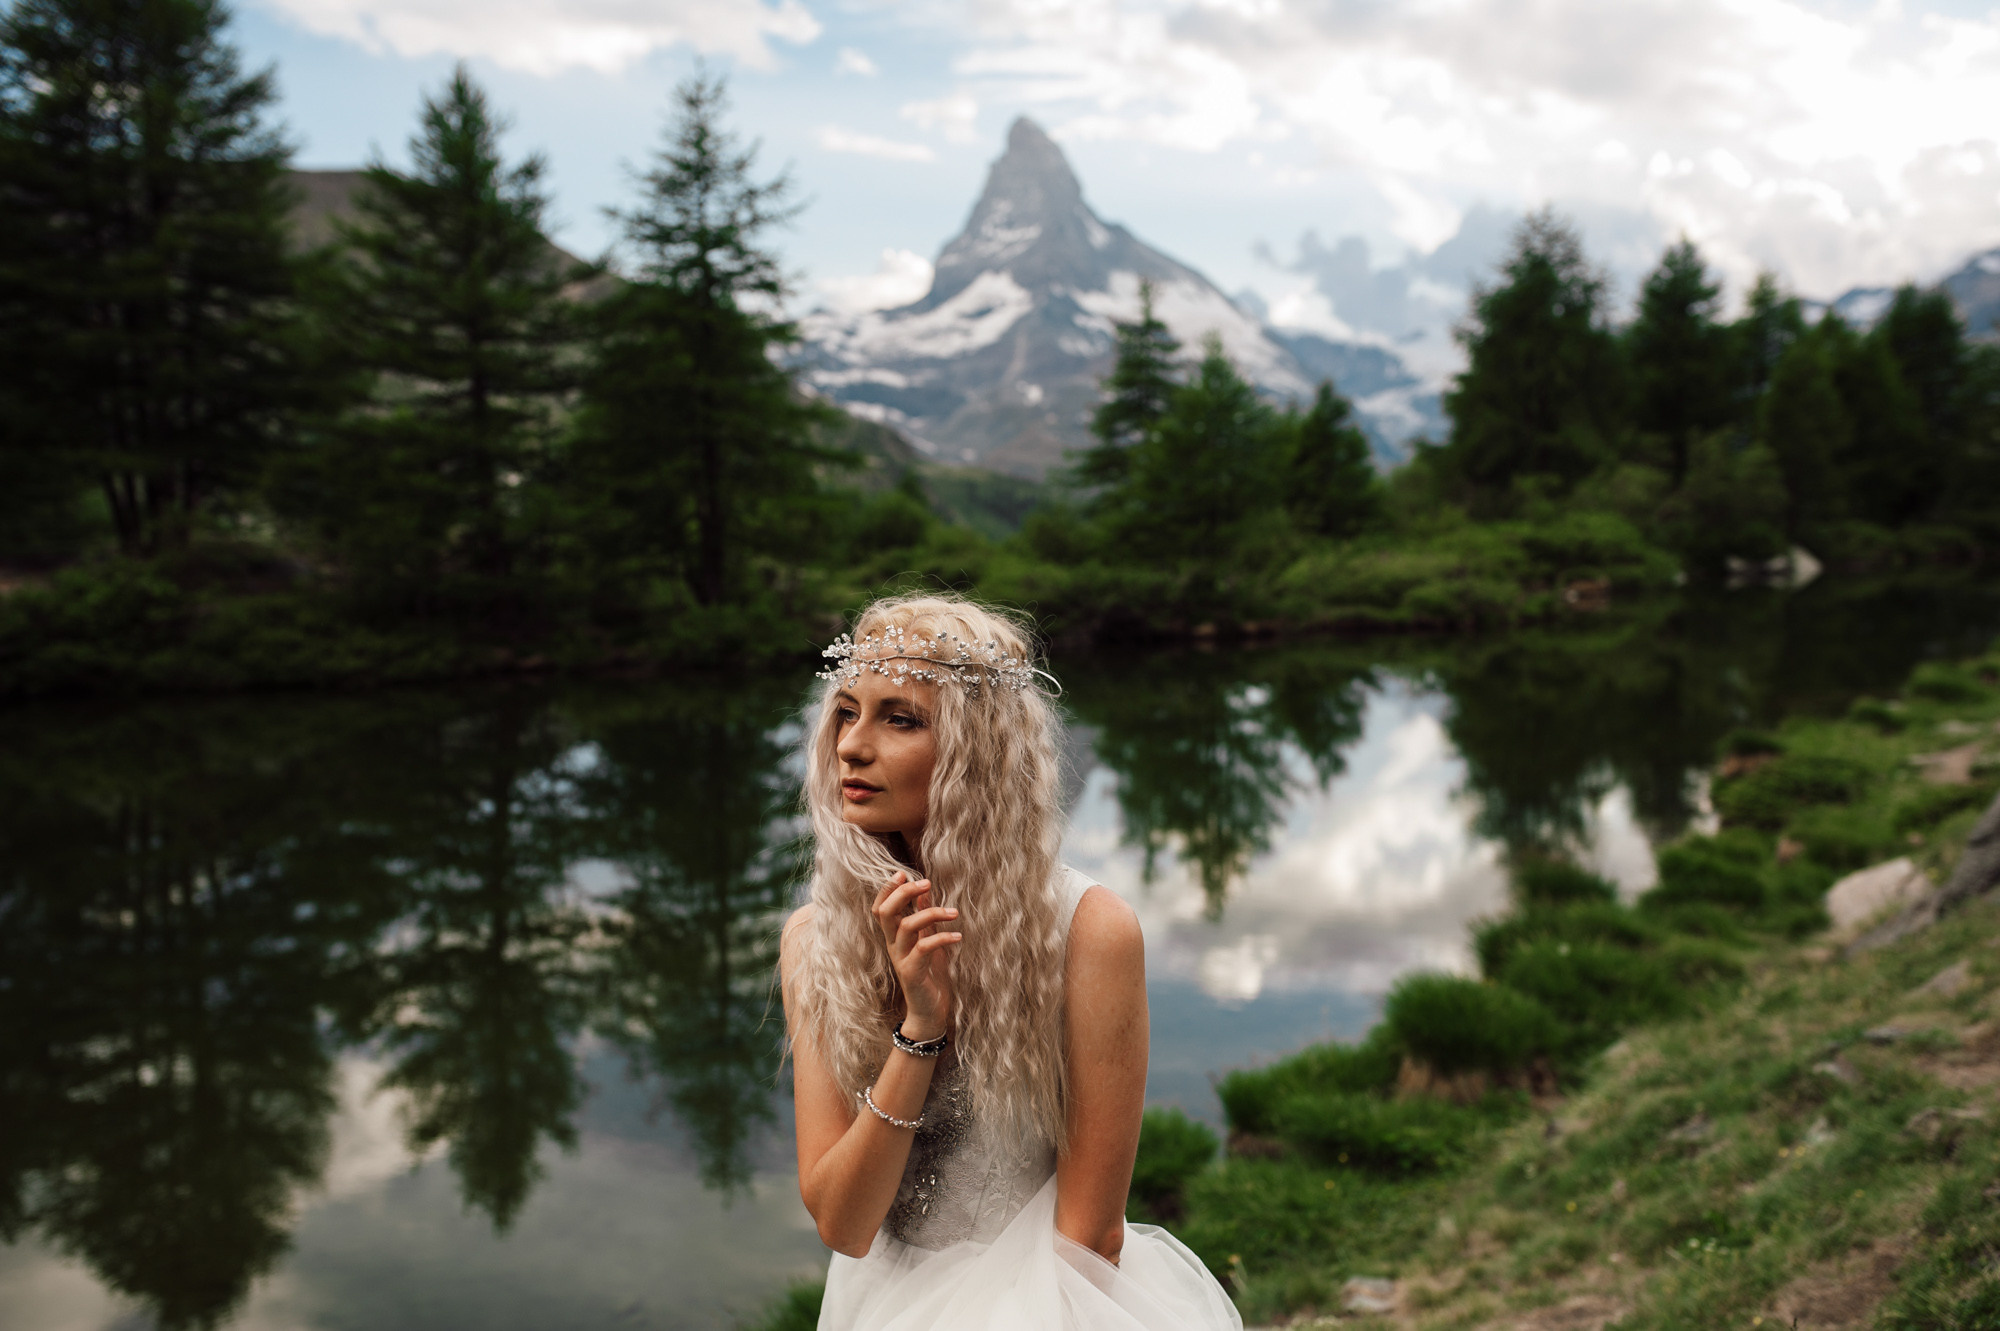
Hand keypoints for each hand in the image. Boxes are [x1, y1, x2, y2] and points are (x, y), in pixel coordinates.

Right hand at [872, 870, 960, 1041]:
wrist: (929, 1012)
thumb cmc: (928, 975)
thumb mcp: (926, 940)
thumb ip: (923, 917)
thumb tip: (925, 890)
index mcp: (893, 937)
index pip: (880, 908)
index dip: (888, 889)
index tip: (903, 872)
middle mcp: (892, 945)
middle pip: (886, 912)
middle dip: (904, 893)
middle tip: (926, 882)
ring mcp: (901, 959)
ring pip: (906, 927)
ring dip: (932, 913)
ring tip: (954, 912)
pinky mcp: (913, 972)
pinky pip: (924, 948)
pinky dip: (942, 938)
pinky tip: (958, 936)